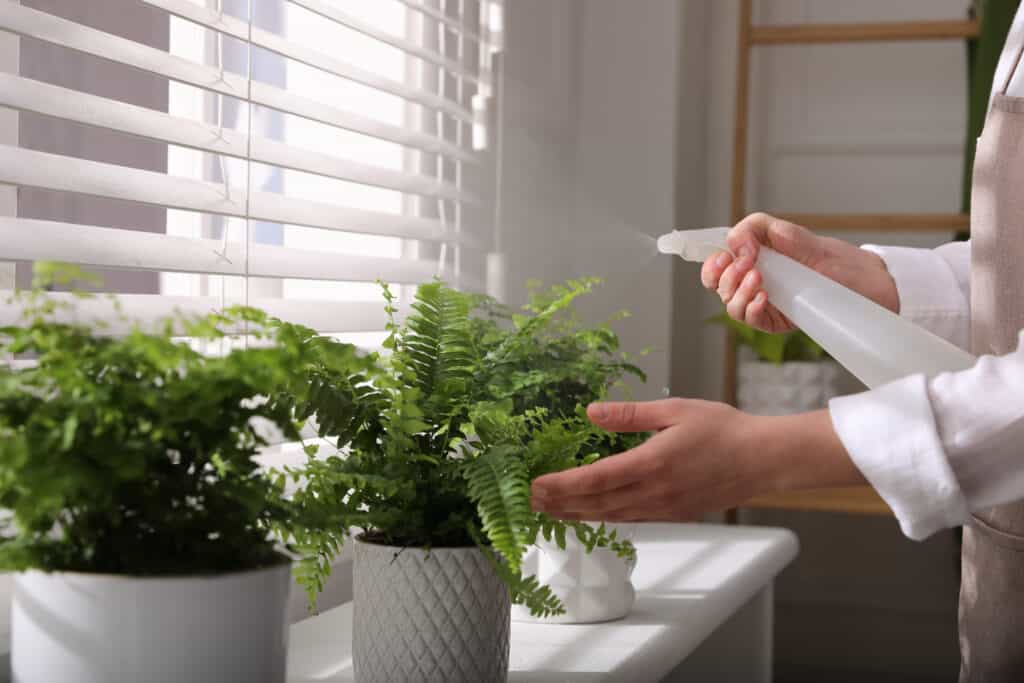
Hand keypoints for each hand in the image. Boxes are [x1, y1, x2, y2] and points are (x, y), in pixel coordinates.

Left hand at [530, 399, 864, 522]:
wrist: (763, 460)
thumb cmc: (723, 430)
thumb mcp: (674, 410)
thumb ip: (629, 414)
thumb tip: (590, 412)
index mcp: (651, 464)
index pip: (594, 480)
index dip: (561, 486)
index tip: (535, 485)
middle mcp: (653, 493)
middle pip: (596, 504)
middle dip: (559, 503)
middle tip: (529, 501)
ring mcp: (664, 508)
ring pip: (611, 516)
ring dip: (577, 514)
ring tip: (550, 511)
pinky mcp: (674, 514)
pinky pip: (631, 519)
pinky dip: (604, 517)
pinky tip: (591, 513)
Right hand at [701, 213, 898, 332]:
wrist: (868, 281)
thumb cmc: (833, 257)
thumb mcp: (792, 232)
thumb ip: (757, 227)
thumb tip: (734, 245)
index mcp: (752, 263)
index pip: (717, 267)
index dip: (712, 263)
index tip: (728, 255)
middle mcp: (755, 285)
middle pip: (717, 286)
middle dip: (724, 275)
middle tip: (747, 264)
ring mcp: (767, 305)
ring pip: (730, 306)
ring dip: (737, 292)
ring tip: (759, 279)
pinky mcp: (780, 322)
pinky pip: (752, 321)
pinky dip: (751, 308)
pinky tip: (764, 297)